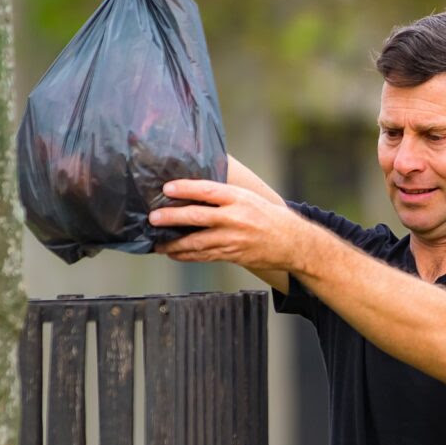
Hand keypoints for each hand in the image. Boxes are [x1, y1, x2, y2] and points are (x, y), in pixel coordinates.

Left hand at [150, 179, 308, 271]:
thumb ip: (224, 196)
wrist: (292, 242)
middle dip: (172, 217)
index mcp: (239, 198)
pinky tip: (174, 253)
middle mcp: (235, 218)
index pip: (207, 190)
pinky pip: (204, 256)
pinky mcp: (232, 255)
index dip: (185, 188)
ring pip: (197, 242)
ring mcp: (233, 239)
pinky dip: (186, 255)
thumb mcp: (249, 198)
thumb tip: (192, 192)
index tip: (167, 188)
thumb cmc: (268, 217)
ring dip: (174, 243)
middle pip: (197, 216)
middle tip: (154, 218)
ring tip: (157, 243)